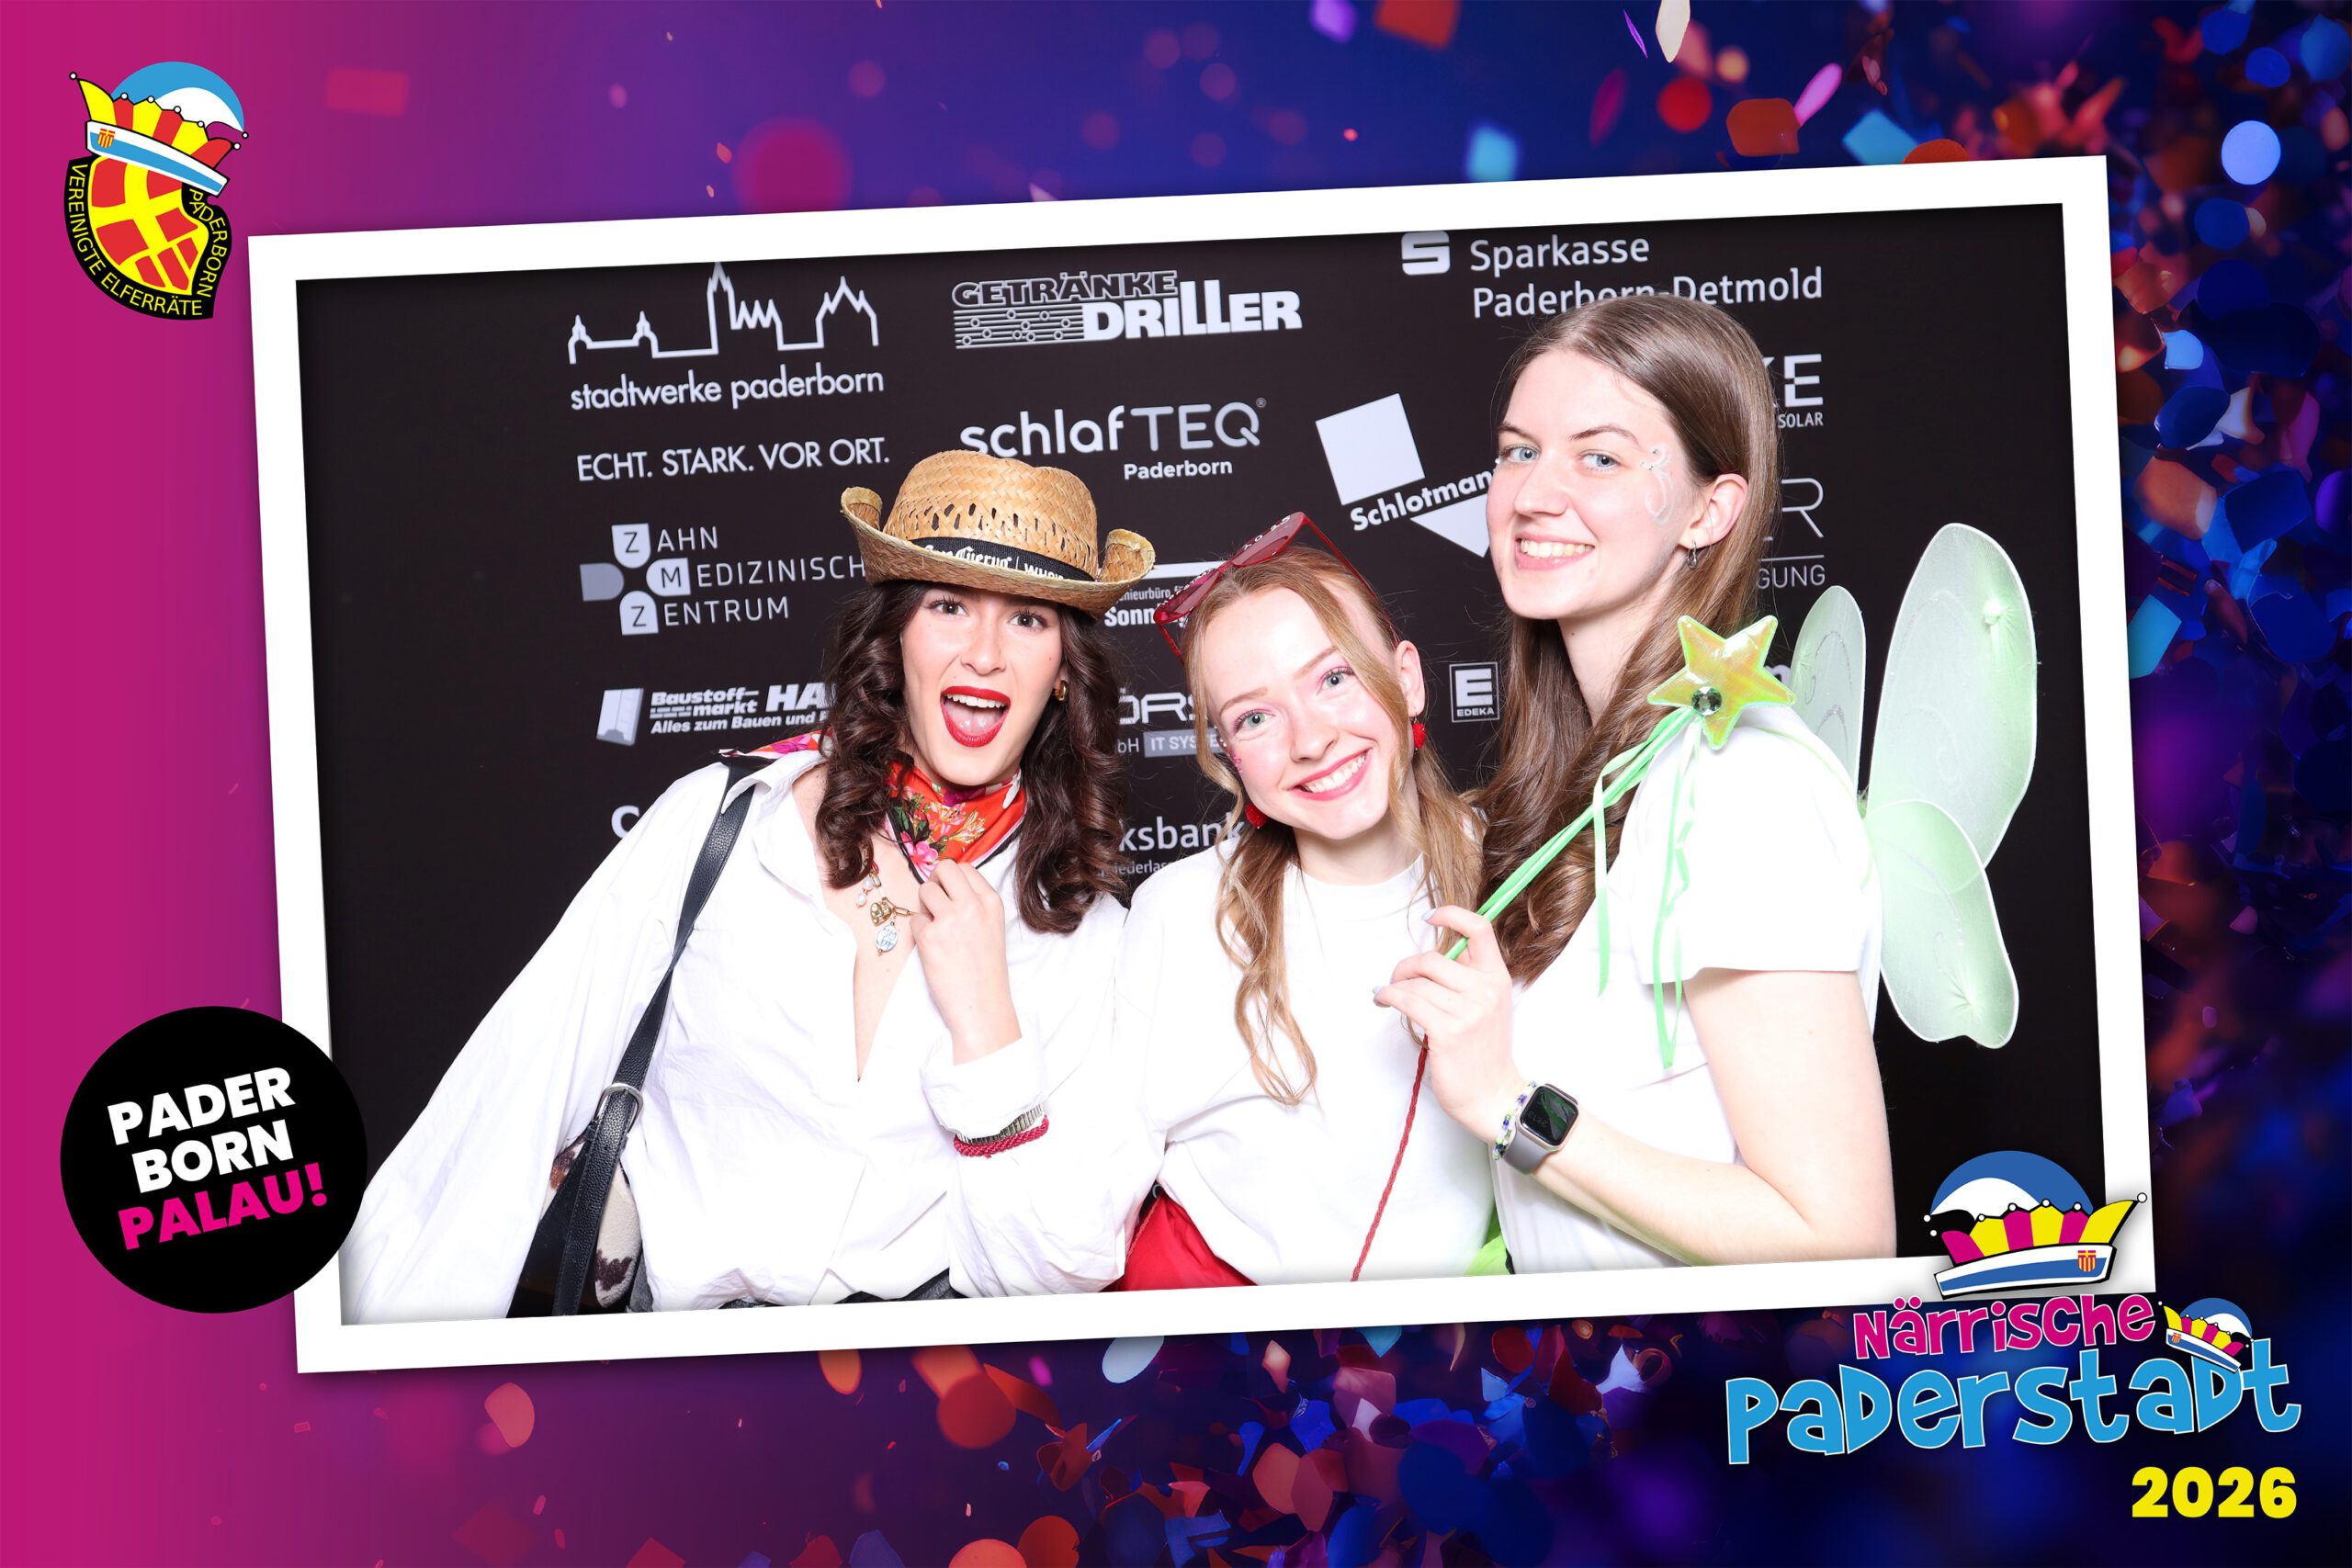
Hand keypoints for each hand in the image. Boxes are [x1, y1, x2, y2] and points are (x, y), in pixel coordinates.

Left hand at [912, 859, 1020, 1059]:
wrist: (982, 1005)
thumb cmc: (986, 970)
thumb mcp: (992, 927)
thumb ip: (974, 903)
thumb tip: (944, 885)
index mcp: (991, 901)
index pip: (964, 868)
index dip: (951, 879)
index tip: (949, 894)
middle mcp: (972, 905)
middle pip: (944, 868)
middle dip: (935, 882)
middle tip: (935, 902)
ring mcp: (950, 920)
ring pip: (925, 890)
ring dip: (925, 907)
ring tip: (935, 929)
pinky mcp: (929, 937)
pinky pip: (914, 919)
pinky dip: (919, 932)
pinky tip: (933, 949)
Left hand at [1374, 906, 1521, 1142]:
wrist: (1492, 1096)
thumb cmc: (1483, 1052)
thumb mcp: (1488, 1006)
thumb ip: (1468, 977)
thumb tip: (1431, 957)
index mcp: (1498, 978)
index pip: (1480, 929)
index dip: (1452, 915)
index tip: (1429, 918)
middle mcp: (1485, 990)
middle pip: (1433, 959)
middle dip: (1406, 967)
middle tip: (1397, 980)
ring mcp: (1468, 1012)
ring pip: (1416, 983)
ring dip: (1394, 987)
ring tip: (1388, 997)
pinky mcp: (1447, 1032)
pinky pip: (1406, 1001)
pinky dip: (1388, 997)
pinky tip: (1383, 1001)